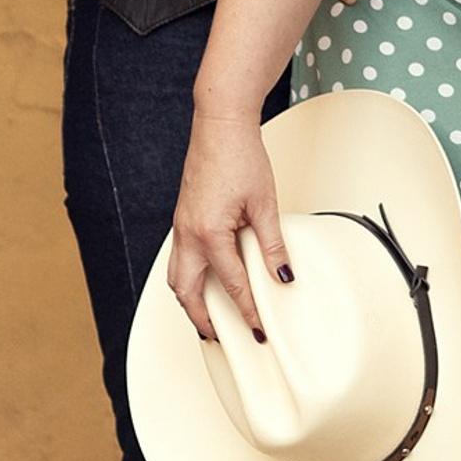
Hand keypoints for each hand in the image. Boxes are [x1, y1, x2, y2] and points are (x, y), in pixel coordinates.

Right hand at [169, 109, 287, 343]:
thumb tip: (283, 275)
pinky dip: (189, 278)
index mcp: (209, 234)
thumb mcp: (264, 203)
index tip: (258, 329)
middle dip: (202, 319)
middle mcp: (188, 234)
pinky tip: (205, 278)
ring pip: (177, 277)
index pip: (231, 285)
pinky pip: (179, 258)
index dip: (247, 311)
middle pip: (187, 292)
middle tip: (221, 336)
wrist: (220, 125)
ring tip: (209, 316)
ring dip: (190, 300)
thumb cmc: (240, 156)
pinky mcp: (183, 217)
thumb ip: (272, 245)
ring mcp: (182, 225)